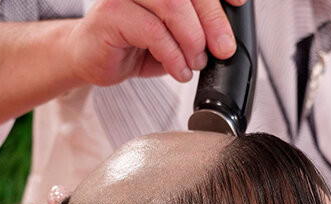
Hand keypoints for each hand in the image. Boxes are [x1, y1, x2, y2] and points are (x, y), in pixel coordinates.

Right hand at [64, 0, 245, 86]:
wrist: (91, 59)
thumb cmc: (132, 44)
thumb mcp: (175, 37)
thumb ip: (198, 32)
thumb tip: (226, 41)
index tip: (239, 2)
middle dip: (214, 21)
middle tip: (223, 48)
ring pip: (173, 6)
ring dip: (192, 40)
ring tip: (196, 62)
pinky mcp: (111, 14)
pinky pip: (153, 31)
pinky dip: (173, 55)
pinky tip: (179, 70)